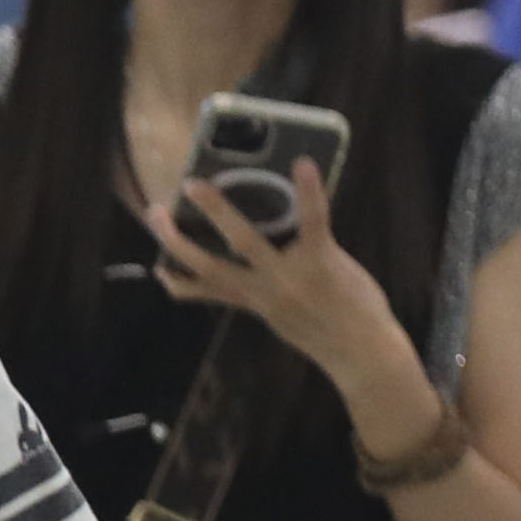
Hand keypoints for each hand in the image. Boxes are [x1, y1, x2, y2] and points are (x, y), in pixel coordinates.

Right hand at [147, 158, 421, 429]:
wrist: (366, 354)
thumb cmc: (328, 329)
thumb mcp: (286, 320)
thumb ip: (266, 296)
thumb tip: (255, 274)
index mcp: (256, 302)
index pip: (207, 291)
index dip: (179, 280)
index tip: (157, 269)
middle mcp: (264, 291)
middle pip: (209, 265)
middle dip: (176, 240)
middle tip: (155, 212)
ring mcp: (290, 277)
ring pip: (243, 241)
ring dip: (217, 211)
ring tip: (196, 183)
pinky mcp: (321, 262)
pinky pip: (312, 221)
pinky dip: (308, 192)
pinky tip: (304, 166)